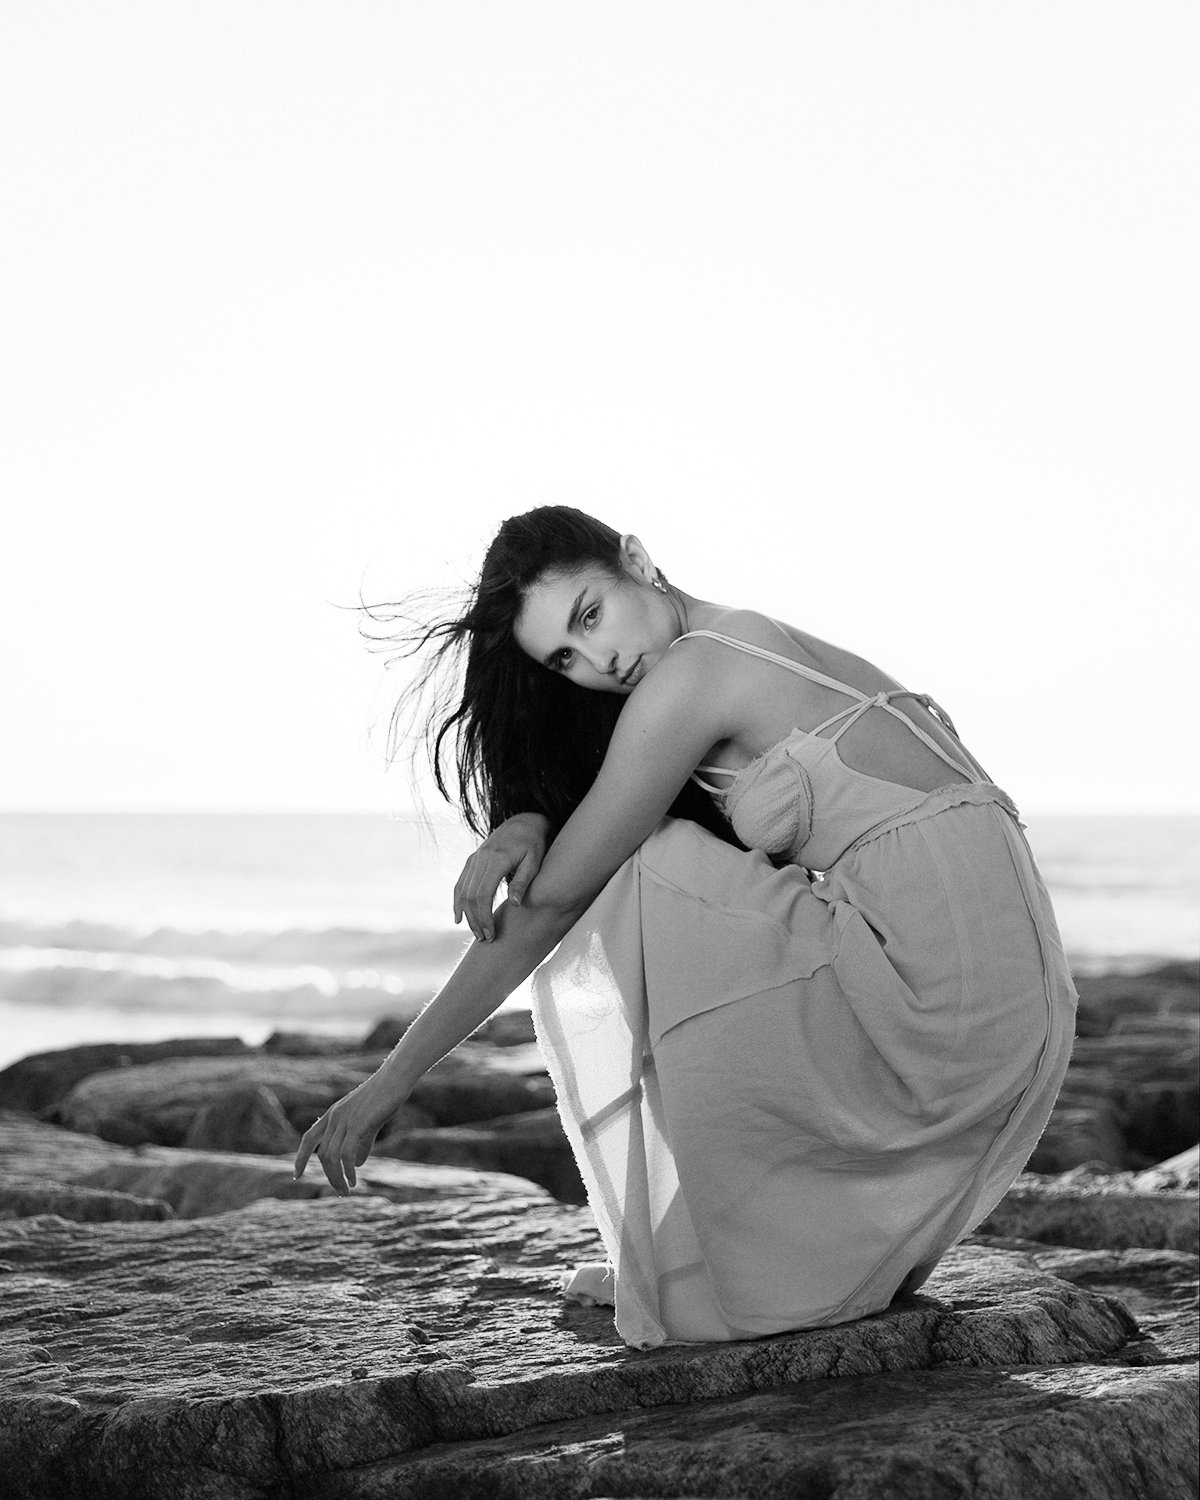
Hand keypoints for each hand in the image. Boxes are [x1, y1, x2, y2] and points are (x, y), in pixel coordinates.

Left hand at [292, 1071, 401, 1194]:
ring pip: (332, 1157)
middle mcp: (335, 1117)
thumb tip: (358, 1164)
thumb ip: (362, 1142)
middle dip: (329, 1177)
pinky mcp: (359, 1124)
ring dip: (337, 1178)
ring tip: (347, 1190)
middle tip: (341, 1192)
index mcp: (333, 1114)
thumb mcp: (369, 1120)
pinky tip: (354, 1180)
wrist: (395, 1078)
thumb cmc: (384, 1097)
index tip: (297, 1175)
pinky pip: (346, 1154)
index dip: (301, 1157)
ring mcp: (345, 1120)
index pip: (309, 1138)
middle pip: (323, 1155)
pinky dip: (348, 1171)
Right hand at [453, 812, 550, 941]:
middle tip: (485, 938)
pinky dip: (457, 901)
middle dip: (476, 920)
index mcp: (497, 859)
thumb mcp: (534, 862)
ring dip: (467, 914)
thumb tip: (514, 904)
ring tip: (476, 932)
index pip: (483, 895)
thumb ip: (523, 882)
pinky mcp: (472, 860)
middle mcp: (481, 859)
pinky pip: (460, 883)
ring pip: (463, 891)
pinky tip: (458, 916)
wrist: (524, 823)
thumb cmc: (534, 845)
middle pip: (470, 896)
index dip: (485, 917)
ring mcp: (474, 859)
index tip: (491, 934)